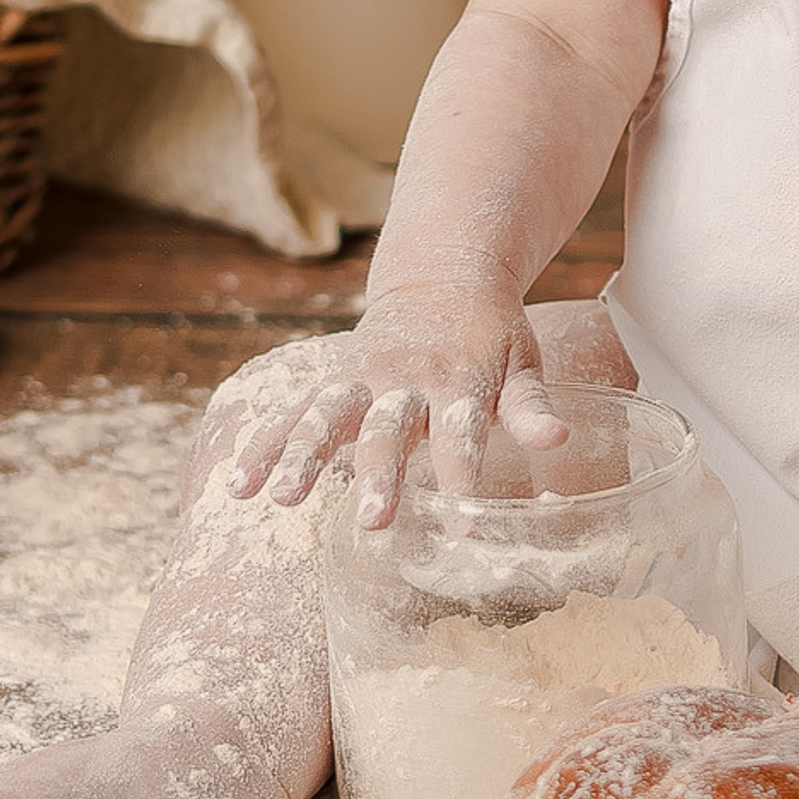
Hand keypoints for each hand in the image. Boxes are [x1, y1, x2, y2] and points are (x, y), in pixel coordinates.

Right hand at [223, 278, 565, 526]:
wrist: (442, 276)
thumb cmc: (491, 334)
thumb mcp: (522, 362)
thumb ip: (531, 408)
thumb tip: (558, 441)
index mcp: (461, 377)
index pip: (463, 433)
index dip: (463, 476)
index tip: (464, 522)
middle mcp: (405, 378)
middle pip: (388, 430)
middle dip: (379, 476)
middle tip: (372, 522)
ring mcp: (362, 378)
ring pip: (327, 416)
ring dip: (304, 456)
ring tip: (282, 498)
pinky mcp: (333, 381)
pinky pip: (292, 413)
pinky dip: (264, 446)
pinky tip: (239, 487)